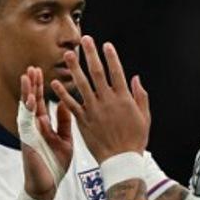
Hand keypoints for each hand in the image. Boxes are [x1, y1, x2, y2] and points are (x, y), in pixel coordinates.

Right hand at [19, 66, 72, 199]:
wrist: (46, 186)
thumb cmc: (55, 166)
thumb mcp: (64, 140)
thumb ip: (64, 123)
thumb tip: (68, 104)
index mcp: (44, 126)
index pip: (43, 103)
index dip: (43, 88)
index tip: (44, 72)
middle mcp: (35, 127)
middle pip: (32, 101)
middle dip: (33, 85)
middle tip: (33, 68)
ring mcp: (29, 133)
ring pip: (26, 108)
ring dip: (27, 92)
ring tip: (27, 76)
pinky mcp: (27, 141)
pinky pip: (26, 123)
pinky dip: (27, 110)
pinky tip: (29, 99)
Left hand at [51, 35, 149, 161]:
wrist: (121, 160)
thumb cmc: (134, 139)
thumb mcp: (144, 116)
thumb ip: (140, 96)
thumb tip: (136, 78)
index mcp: (123, 98)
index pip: (116, 72)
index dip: (111, 57)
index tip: (105, 45)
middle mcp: (107, 101)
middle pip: (97, 73)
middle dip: (90, 54)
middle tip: (84, 40)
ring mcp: (93, 110)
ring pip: (82, 85)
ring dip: (74, 68)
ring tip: (68, 55)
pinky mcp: (83, 121)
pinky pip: (71, 104)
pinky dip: (62, 93)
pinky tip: (55, 83)